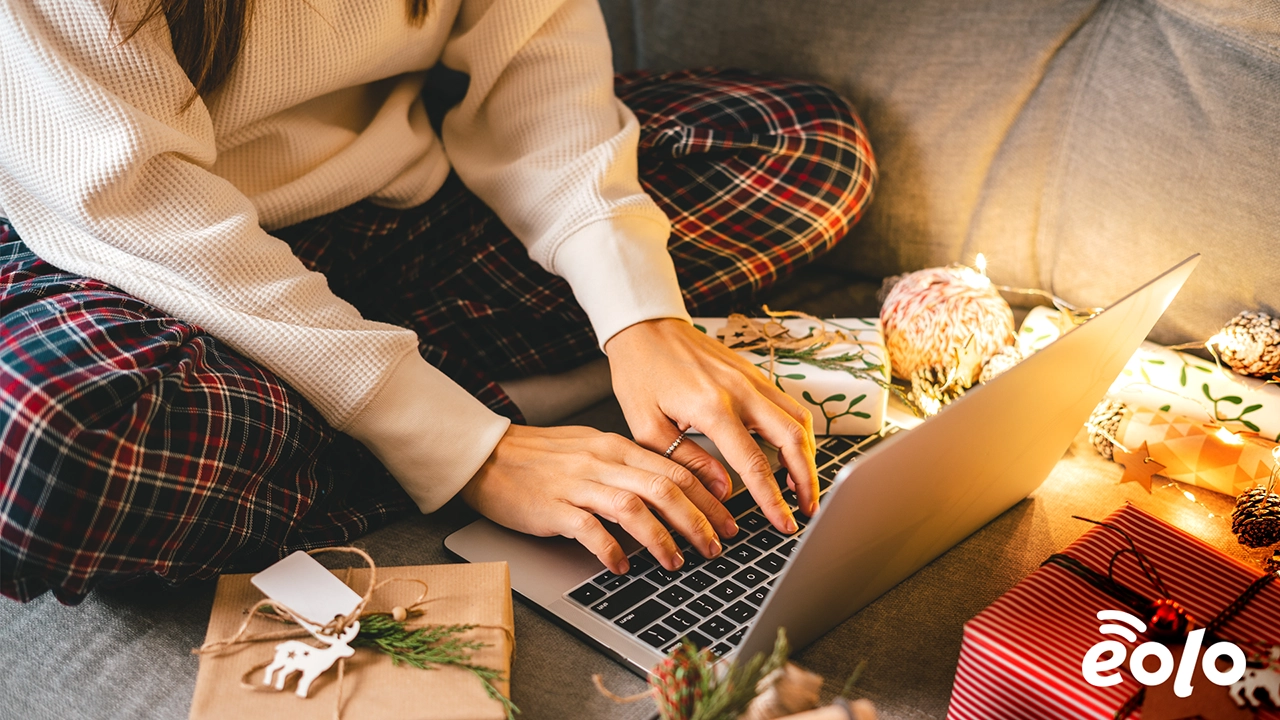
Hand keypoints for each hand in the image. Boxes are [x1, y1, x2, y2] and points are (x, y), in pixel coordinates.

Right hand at [459, 424, 737, 573]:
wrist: (487, 455)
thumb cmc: (540, 457)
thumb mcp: (592, 450)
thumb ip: (628, 468)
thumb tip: (670, 491)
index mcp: (617, 447)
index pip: (676, 468)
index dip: (709, 496)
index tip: (729, 519)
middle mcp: (603, 462)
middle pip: (666, 488)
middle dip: (699, 521)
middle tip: (717, 547)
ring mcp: (578, 484)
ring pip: (635, 508)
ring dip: (663, 539)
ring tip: (677, 562)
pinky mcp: (553, 507)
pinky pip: (591, 529)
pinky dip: (612, 550)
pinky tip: (622, 566)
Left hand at [605, 318, 818, 532]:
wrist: (645, 326)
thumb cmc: (639, 372)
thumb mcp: (647, 425)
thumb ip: (686, 460)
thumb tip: (722, 491)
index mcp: (712, 406)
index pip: (754, 463)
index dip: (772, 499)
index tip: (783, 522)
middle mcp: (741, 390)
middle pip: (793, 439)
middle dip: (807, 480)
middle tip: (807, 510)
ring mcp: (752, 378)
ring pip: (800, 419)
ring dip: (809, 456)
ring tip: (804, 487)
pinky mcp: (754, 372)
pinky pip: (790, 403)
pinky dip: (799, 432)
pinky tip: (793, 453)